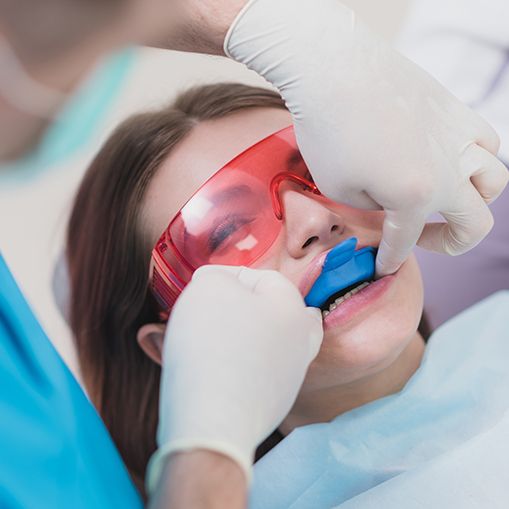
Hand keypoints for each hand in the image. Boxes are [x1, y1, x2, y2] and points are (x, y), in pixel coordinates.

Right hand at [147, 265, 322, 491]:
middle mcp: (300, 341)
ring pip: (266, 343)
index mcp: (293, 307)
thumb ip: (216, 276)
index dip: (226, 276)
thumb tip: (216, 284)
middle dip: (241, 307)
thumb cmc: (213, 345)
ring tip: (207, 337)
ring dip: (239, 336)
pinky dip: (237, 365)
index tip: (199, 286)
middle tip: (210, 310)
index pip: (261, 277)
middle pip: (272, 312)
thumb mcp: (208, 288)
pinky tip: (214, 366)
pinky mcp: (273, 404)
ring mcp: (290, 376)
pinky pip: (255, 373)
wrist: (213, 421)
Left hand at [225, 0, 508, 275]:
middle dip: (450, 243)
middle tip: (424, 239)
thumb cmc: (328, 130)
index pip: (406, 241)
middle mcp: (449, 170)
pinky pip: (486, 141)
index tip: (381, 267)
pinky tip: (452, 160)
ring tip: (446, 200)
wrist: (332, 68)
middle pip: (476, 223)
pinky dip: (477, 159)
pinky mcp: (455, 108)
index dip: (391, 259)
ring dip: (475, 201)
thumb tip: (388, 205)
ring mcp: (458, 136)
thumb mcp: (338, 188)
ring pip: (494, 180)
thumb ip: (372, 208)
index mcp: (416, 196)